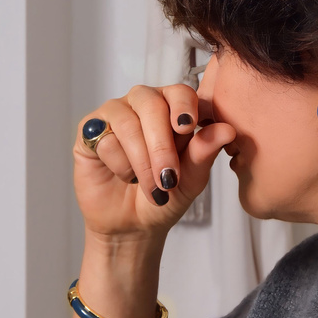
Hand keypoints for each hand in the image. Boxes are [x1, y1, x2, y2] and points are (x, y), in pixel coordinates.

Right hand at [73, 84, 235, 242]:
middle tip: (169, 179)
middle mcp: (144, 103)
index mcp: (173, 108)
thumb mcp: (192, 178)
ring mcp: (115, 114)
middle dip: (161, 146)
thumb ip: (205, 152)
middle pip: (151, 105)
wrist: (134, 224)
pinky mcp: (89, 130)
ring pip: (127, 123)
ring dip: (141, 162)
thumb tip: (228, 129)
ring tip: (152, 189)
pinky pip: (104, 138)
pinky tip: (123, 176)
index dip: (184, 107)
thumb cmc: (167, 195)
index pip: (180, 92)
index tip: (186, 128)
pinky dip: (119, 165)